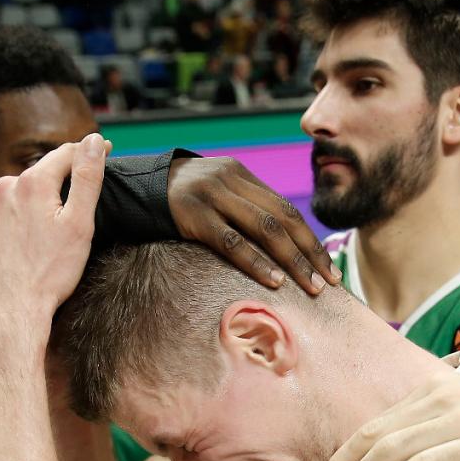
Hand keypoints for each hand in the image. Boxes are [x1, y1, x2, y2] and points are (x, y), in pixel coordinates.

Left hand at [0, 135, 109, 350]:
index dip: (87, 152)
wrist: (10, 312)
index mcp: (31, 183)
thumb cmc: (49, 273)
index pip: (65, 154)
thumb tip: (93, 141)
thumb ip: (87, 178)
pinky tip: (26, 247)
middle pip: (40, 177)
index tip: (105, 151)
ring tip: (49, 235)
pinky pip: (1, 220)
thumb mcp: (79, 224)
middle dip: (59, 185)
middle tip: (78, 205)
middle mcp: (3, 190)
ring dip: (35, 207)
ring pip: (19, 199)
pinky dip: (15, 225)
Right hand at [167, 156, 341, 295]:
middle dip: (309, 252)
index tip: (328, 267)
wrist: (130, 188)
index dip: (311, 240)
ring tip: (309, 285)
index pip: (286, 210)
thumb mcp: (213, 196)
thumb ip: (240, 210)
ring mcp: (212, 196)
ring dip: (291, 260)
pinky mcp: (193, 215)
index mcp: (240, 175)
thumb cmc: (176, 203)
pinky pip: (232, 241)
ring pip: (264, 229)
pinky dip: (256, 262)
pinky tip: (274, 280)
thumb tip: (277, 245)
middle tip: (328, 281)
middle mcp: (230, 180)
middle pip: (283, 219)